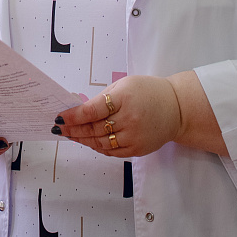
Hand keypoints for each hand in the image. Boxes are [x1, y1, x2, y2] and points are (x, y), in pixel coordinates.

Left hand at [52, 76, 181, 157]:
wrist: (177, 108)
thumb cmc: (149, 92)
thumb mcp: (125, 85)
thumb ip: (103, 98)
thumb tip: (79, 110)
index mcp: (125, 98)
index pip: (92, 110)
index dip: (72, 116)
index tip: (59, 117)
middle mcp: (129, 119)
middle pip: (93, 128)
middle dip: (73, 129)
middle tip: (59, 128)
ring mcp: (134, 137)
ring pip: (100, 143)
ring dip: (82, 140)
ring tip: (70, 135)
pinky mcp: (137, 150)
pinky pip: (111, 152)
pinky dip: (97, 148)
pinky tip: (88, 142)